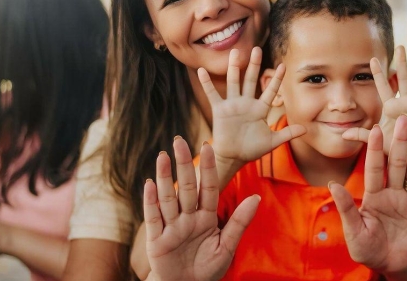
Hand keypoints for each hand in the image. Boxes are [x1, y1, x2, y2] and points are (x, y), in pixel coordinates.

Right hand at [144, 137, 259, 280]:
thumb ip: (239, 222)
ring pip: (168, 198)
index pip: (208, 187)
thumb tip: (256, 198)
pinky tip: (149, 184)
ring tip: (162, 156)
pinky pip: (154, 218)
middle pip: (186, 187)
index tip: (207, 145)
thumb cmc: (208, 268)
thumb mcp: (227, 246)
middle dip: (183, 164)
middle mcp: (187, 217)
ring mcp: (171, 227)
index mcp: (206, 217)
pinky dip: (151, 201)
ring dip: (164, 177)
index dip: (207, 167)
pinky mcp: (157, 240)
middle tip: (179, 140)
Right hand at [198, 47, 305, 165]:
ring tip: (234, 52)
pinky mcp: (220, 110)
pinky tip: (201, 70)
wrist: (233, 157)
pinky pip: (212, 94)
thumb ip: (287, 134)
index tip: (283, 65)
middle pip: (251, 80)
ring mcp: (232, 105)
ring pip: (234, 82)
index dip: (277, 79)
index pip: (270, 91)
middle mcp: (246, 103)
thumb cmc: (252, 149)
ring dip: (233, 67)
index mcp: (260, 109)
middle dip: (254, 65)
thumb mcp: (272, 141)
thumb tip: (305, 129)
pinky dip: (206, 83)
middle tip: (256, 49)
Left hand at [329, 115, 406, 272]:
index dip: (376, 149)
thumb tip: (332, 184)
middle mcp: (391, 194)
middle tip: (401, 118)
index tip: (376, 130)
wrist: (388, 266)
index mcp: (373, 196)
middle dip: (399, 142)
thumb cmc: (366, 248)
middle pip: (396, 163)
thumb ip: (346, 208)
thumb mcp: (354, 230)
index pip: (375, 168)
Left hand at [343, 46, 406, 162]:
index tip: (372, 59)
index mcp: (391, 107)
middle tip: (400, 47)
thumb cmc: (396, 148)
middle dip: (401, 62)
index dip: (378, 73)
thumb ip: (363, 136)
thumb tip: (343, 134)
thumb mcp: (379, 141)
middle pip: (402, 77)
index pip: (383, 86)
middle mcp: (405, 102)